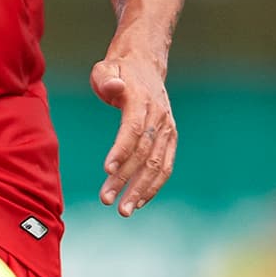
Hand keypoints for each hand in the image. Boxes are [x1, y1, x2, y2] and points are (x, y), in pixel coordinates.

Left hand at [90, 52, 177, 217]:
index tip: (107, 170)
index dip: (122, 150)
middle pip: (143, 152)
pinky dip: (153, 186)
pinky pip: (165, 167)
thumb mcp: (105, 68)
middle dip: (125, 179)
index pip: (133, 129)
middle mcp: (159, 117)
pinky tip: (138, 202)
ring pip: (157, 164)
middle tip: (106, 199)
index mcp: (141, 101)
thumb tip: (115, 87)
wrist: (145, 66)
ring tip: (123, 210)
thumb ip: (106, 79)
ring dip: (141, 189)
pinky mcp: (170, 139)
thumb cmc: (118, 71)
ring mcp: (167, 129)